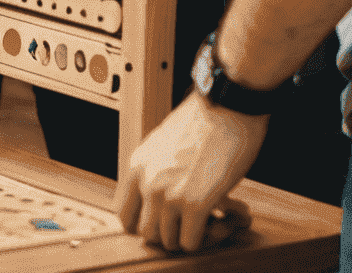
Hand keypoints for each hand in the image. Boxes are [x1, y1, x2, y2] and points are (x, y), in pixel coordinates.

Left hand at [116, 90, 264, 252]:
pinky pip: (191, 243)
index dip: (146, 225)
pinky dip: (206, 238)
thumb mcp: (164, 143)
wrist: (226, 108)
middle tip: (193, 224)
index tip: (165, 224)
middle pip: (147, 234)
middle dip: (171, 234)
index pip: (125, 216)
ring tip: (210, 220)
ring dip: (191, 237)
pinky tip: (220, 220)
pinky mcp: (194, 203)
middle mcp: (147, 181)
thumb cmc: (203, 121)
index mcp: (137, 165)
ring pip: (169, 242)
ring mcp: (168, 194)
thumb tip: (160, 194)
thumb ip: (156, 169)